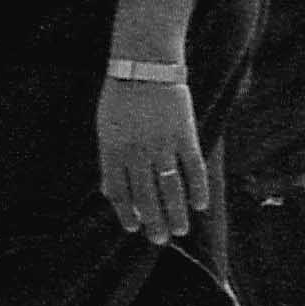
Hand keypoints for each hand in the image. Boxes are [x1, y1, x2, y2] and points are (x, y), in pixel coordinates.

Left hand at [95, 78, 210, 242]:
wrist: (145, 64)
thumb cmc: (121, 98)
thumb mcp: (105, 128)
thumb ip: (108, 161)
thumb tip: (109, 194)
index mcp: (113, 149)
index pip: (119, 191)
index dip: (126, 212)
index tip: (134, 228)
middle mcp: (137, 151)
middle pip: (146, 195)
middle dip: (153, 222)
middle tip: (159, 241)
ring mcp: (162, 144)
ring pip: (171, 187)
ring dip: (176, 212)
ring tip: (180, 231)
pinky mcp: (185, 134)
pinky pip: (193, 168)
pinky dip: (198, 189)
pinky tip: (199, 205)